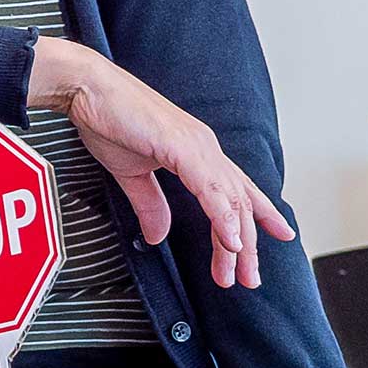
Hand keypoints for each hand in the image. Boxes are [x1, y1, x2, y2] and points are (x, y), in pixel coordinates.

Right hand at [29, 38, 292, 289]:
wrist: (88, 88)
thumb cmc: (107, 119)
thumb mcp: (131, 173)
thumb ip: (150, 205)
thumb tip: (158, 236)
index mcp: (197, 152)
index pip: (237, 189)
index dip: (262, 214)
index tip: (279, 237)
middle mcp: (205, 148)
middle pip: (239, 203)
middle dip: (248, 245)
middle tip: (250, 279)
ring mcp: (198, 146)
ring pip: (230, 200)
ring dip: (237, 240)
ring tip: (240, 271)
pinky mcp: (183, 147)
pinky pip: (211, 189)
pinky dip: (224, 217)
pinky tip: (232, 241)